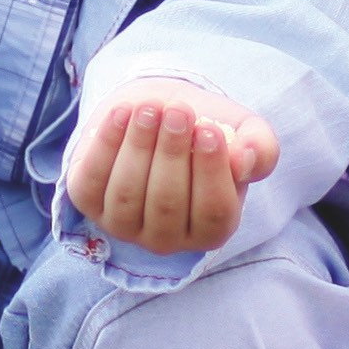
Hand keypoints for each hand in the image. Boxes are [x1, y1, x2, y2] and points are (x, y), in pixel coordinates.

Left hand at [62, 78, 279, 253]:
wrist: (164, 114)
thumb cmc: (208, 131)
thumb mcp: (245, 134)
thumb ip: (259, 148)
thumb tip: (243, 159)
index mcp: (212, 230)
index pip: (213, 213)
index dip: (210, 172)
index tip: (209, 130)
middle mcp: (166, 239)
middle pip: (167, 204)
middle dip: (172, 154)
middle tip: (178, 111)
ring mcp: (124, 226)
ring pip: (127, 194)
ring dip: (138, 147)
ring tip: (151, 108)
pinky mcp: (89, 204)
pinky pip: (91, 180)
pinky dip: (106, 145)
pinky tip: (123, 113)